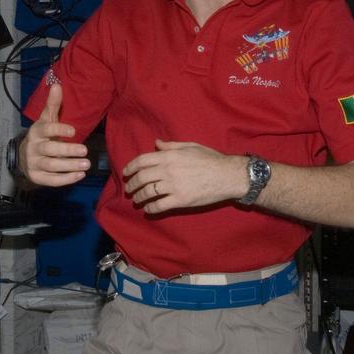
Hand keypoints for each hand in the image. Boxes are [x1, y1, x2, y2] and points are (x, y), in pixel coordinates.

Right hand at [19, 84, 89, 186]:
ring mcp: (34, 164)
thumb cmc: (41, 135)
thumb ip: (53, 104)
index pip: (46, 129)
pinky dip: (66, 179)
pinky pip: (52, 180)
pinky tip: (80, 175)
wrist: (24, 157)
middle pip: (50, 150)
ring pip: (51, 166)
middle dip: (67, 150)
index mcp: (36, 132)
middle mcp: (33, 148)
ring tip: (86, 164)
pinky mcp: (37, 177)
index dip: (59, 130)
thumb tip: (57, 84)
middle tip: (85, 151)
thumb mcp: (46, 119)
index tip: (74, 130)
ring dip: (69, 166)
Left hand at [122, 140, 248, 214]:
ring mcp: (174, 186)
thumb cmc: (211, 159)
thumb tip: (157, 143)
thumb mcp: (190, 146)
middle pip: (142, 177)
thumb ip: (171, 145)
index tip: (126, 173)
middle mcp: (168, 170)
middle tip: (129, 189)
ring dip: (139, 197)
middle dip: (132, 184)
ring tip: (136, 200)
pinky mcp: (181, 200)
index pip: (142, 161)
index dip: (130, 167)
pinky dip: (150, 209)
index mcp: (170, 156)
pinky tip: (148, 209)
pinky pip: (160, 206)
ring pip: (148, 193)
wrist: (227, 175)